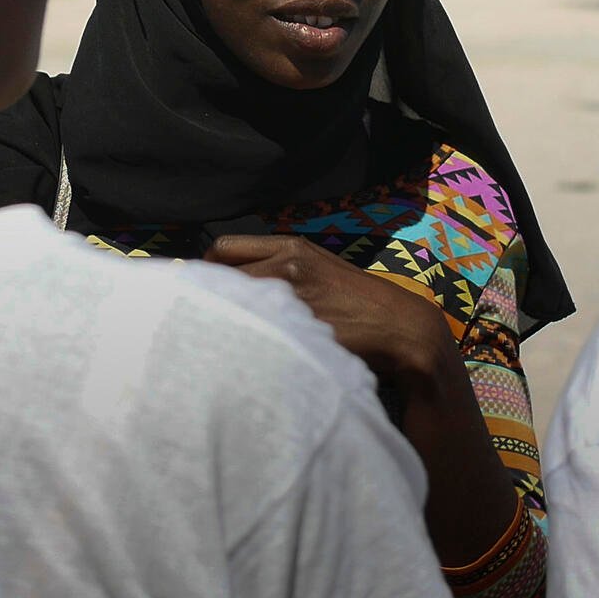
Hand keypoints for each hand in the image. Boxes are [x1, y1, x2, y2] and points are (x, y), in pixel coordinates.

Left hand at [205, 234, 448, 380]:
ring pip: (233, 303)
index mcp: (291, 246)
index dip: (204, 270)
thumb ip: (279, 267)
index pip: (223, 249)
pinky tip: (244, 351)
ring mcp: (292, 294)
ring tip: (220, 336)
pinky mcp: (299, 324)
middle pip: (219, 275)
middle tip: (201, 317)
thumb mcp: (318, 268)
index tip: (200, 289)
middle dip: (206, 295)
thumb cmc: (356, 302)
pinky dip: (242, 338)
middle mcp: (286, 263)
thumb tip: (233, 280)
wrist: (398, 325)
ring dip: (222, 318)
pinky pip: (253, 330)